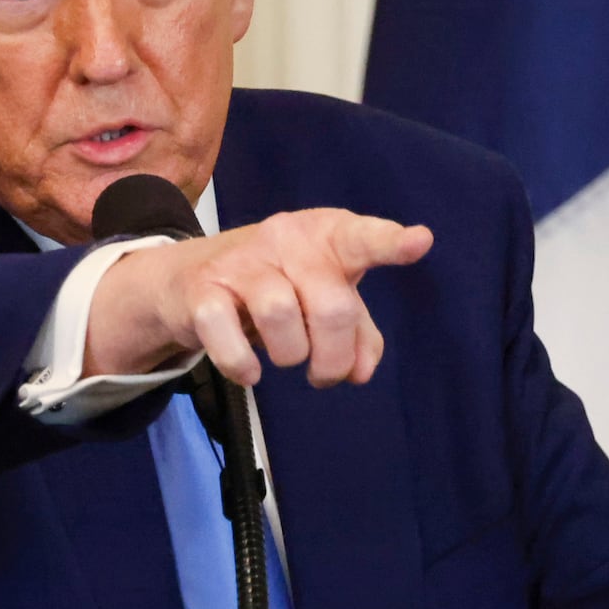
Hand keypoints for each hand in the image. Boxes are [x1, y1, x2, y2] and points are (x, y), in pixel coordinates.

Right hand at [85, 209, 432, 386]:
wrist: (189, 278)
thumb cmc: (277, 284)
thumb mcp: (323, 297)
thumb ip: (357, 332)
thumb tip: (359, 372)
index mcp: (324, 236)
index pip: (361, 238)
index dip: (390, 243)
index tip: (419, 242)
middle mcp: (284, 239)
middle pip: (331, 306)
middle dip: (333, 356)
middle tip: (324, 373)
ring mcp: (241, 262)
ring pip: (281, 317)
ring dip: (290, 356)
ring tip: (284, 358)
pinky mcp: (202, 290)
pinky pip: (230, 340)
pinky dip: (242, 366)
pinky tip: (249, 372)